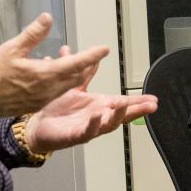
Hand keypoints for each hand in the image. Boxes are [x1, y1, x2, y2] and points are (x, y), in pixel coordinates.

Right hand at [0, 14, 106, 117]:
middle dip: (84, 64)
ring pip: (66, 85)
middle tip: (89, 53)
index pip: (76, 63)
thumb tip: (48, 18)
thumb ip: (33, 34)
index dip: (92, 55)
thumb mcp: (12, 48)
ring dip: (71, 73)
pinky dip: (60, 82)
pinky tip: (51, 72)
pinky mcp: (37, 104)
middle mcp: (48, 89)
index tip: (105, 49)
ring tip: (69, 61)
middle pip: (75, 76)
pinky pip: (55, 92)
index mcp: (45, 74)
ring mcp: (43, 98)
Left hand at [23, 85, 157, 152]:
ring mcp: (88, 128)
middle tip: (151, 106)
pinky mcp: (74, 136)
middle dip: (137, 110)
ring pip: (108, 125)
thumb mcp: (74, 86)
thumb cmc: (56, 110)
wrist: (36, 125)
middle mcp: (97, 117)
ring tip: (125, 106)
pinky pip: (86, 132)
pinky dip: (93, 125)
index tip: (154, 99)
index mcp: (98, 105)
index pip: (123, 103)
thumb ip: (84, 72)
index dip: (138, 102)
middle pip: (122, 115)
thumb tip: (91, 55)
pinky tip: (98, 116)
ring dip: (118, 116)